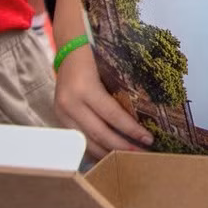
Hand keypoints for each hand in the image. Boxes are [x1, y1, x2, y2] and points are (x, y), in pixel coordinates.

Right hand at [53, 43, 153, 158]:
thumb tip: (146, 114)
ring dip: (108, 153)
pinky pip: (78, 139)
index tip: (149, 139)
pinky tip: (109, 155)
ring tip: (127, 157)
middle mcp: (70, 104)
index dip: (131, 130)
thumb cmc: (96, 55)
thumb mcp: (110, 69)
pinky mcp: (59, 119)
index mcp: (84, 89)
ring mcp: (61, 113)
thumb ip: (121, 90)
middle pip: (99, 133)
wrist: (69, 49)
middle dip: (121, 146)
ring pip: (86, 142)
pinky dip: (94, 149)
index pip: (112, 115)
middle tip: (141, 154)